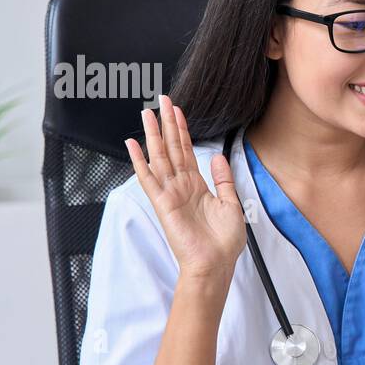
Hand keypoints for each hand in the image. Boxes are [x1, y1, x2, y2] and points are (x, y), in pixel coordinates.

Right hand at [125, 94, 245, 282]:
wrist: (215, 264)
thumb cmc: (223, 242)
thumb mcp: (232, 205)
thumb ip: (223, 180)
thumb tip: (218, 157)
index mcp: (197, 186)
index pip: (187, 151)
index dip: (183, 130)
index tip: (178, 110)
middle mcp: (181, 187)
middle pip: (172, 148)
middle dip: (167, 123)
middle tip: (161, 100)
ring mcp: (170, 194)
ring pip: (159, 157)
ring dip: (153, 134)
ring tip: (147, 113)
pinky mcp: (163, 204)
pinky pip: (148, 178)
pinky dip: (139, 161)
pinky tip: (132, 144)